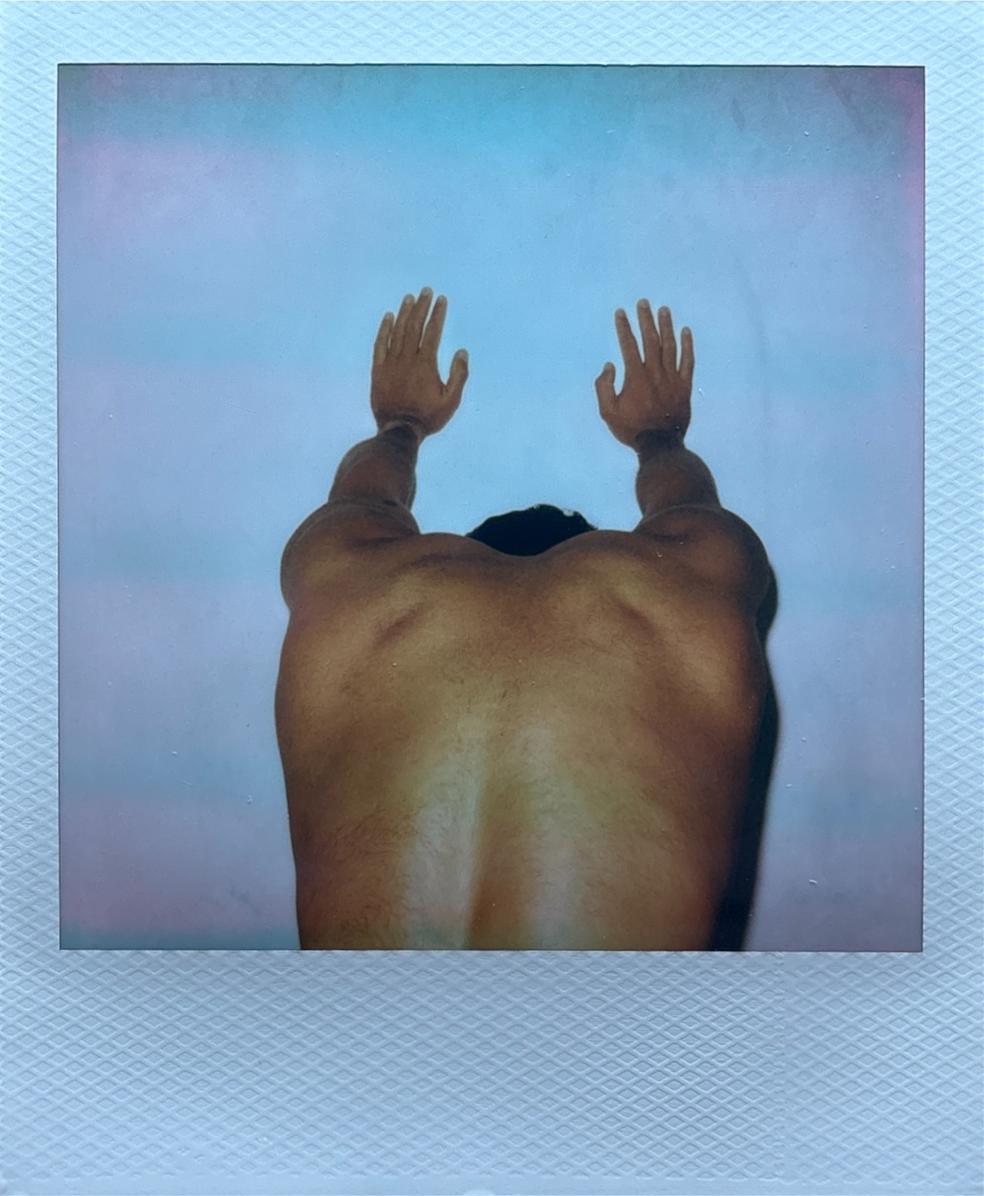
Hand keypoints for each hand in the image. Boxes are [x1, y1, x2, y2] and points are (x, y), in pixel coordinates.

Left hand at [371, 287, 468, 438]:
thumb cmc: (428, 418)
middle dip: (421, 307)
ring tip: (410, 298)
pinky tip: (388, 317)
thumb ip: (458, 375)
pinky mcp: (378, 370)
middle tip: (426, 291)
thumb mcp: (451, 401)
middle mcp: (407, 359)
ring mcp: (390, 363)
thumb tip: (462, 352)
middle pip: (414, 326)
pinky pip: (380, 344)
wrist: (398, 431)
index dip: (437, 314)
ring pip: (397, 331)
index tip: (441, 300)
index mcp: (426, 364)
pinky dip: (384, 329)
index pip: (432, 332)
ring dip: (404, 313)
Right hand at [595, 301, 694, 448]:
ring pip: (670, 346)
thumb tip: (609, 365)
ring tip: (663, 310)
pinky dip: (687, 345)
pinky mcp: (685, 386)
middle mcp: (655, 373)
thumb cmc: (631, 429)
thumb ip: (603, 387)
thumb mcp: (607, 412)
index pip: (628, 345)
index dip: (624, 327)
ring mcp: (672, 378)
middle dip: (645, 319)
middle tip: (643, 302)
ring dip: (666, 326)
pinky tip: (686, 331)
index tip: (620, 312)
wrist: (660, 445)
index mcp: (635, 377)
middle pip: (651, 339)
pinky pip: (688, 361)